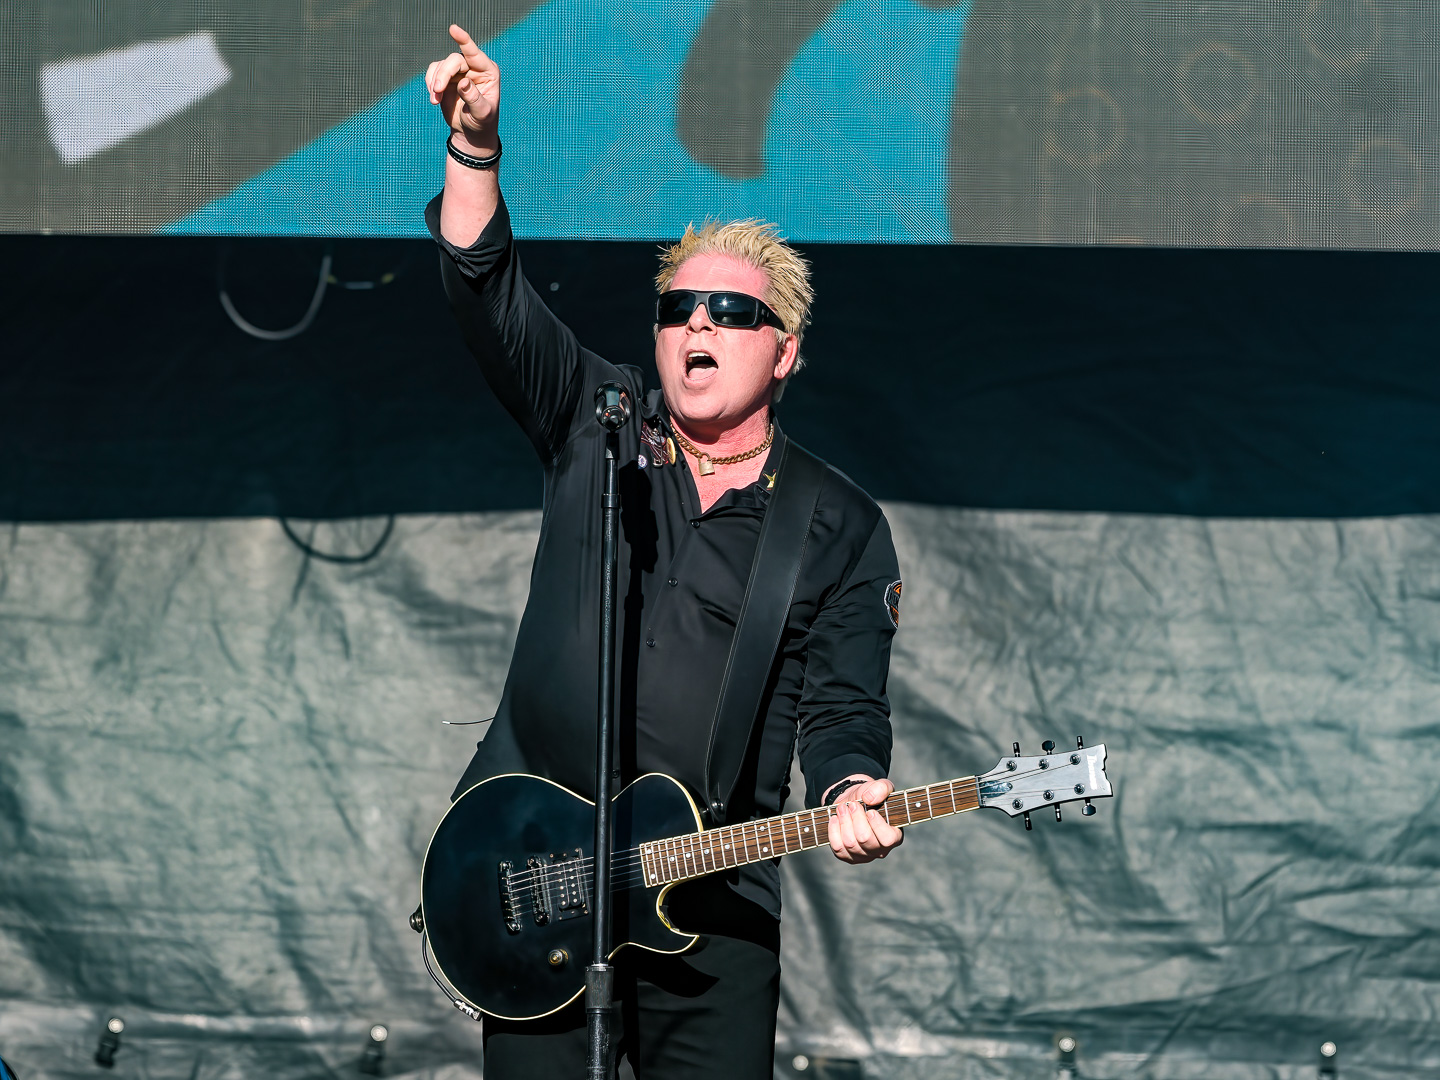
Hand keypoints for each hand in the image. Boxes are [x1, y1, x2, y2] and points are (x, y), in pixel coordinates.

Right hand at [426, 24, 500, 153]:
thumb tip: (463, 83)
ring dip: (435, 82)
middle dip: (443, 74)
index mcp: (488, 72)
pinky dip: (430, 84)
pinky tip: (434, 99)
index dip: (463, 40)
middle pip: (454, 60)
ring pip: (440, 65)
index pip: (474, 53)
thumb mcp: (482, 114)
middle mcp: (474, 67)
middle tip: (436, 91)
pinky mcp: (446, 77)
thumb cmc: (482, 123)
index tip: (453, 29)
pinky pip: (433, 72)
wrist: (470, 132)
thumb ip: (474, 99)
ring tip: (435, 100)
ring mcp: (459, 71)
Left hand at [826, 776, 903, 863]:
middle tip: (853, 804)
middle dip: (856, 819)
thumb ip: (881, 788)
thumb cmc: (872, 798)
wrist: (854, 804)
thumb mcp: (881, 787)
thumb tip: (869, 798)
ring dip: (844, 822)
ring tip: (842, 808)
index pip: (888, 839)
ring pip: (850, 843)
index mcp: (894, 837)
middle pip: (865, 839)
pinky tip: (835, 819)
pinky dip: (834, 832)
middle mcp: (880, 850)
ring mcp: (863, 856)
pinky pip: (838, 848)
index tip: (870, 811)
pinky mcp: (848, 856)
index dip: (877, 825)